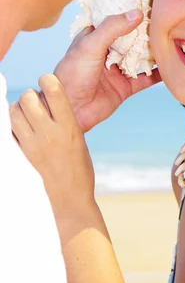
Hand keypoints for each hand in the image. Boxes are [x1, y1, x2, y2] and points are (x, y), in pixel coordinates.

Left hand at [10, 74, 95, 220]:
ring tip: (24, 116)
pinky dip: (10, 127)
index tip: (46, 81)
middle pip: (28, 98)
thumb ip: (63, 119)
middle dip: (29, 96)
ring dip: (17, 109)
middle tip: (34, 103)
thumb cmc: (78, 170)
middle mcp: (49, 133)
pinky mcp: (19, 157)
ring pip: (13, 112)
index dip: (47, 79)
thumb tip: (46, 99)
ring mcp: (31, 146)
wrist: (69, 202)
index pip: (54, 89)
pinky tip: (19, 132)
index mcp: (69, 126)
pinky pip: (7, 132)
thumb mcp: (78, 139)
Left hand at [54, 10, 161, 132]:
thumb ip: (112, 28)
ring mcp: (118, 69)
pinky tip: (171, 67)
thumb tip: (136, 13)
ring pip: (141, 57)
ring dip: (154, 51)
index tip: (150, 2)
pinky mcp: (125, 87)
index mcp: (95, 37)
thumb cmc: (71, 75)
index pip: (116, 20)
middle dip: (147, 31)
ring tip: (173, 41)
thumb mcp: (90, 45)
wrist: (70, 111)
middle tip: (168, 21)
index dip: (131, 11)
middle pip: (132, 38)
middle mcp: (108, 51)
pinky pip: (145, 78)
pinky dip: (158, 74)